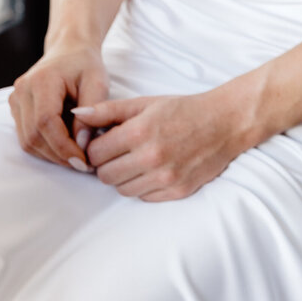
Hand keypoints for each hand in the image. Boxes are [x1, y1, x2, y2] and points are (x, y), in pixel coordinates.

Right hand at [9, 43, 108, 169]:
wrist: (68, 51)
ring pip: (27, 142)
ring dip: (51, 155)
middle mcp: (22, 91)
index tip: (84, 160)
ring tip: (75, 156)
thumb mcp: (98, 84)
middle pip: (33, 136)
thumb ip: (91, 114)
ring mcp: (15, 100)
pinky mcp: (16, 109)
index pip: (45, 122)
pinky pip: (26, 138)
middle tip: (83, 164)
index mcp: (42, 80)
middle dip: (58, 155)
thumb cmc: (85, 65)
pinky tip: (64, 147)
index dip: (63, 146)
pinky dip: (45, 149)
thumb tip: (81, 145)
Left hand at [75, 87, 252, 199]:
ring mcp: (166, 177)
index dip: (94, 149)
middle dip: (105, 165)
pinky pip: (144, 197)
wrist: (225, 123)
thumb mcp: (143, 103)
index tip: (103, 144)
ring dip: (123, 177)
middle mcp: (152, 157)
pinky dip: (142, 186)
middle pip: (105, 176)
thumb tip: (76, 113)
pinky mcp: (178, 190)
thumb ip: (107, 110)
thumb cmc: (182, 110)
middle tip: (116, 154)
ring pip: (122, 190)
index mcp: (140, 132)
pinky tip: (151, 170)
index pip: (95, 153)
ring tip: (134, 161)